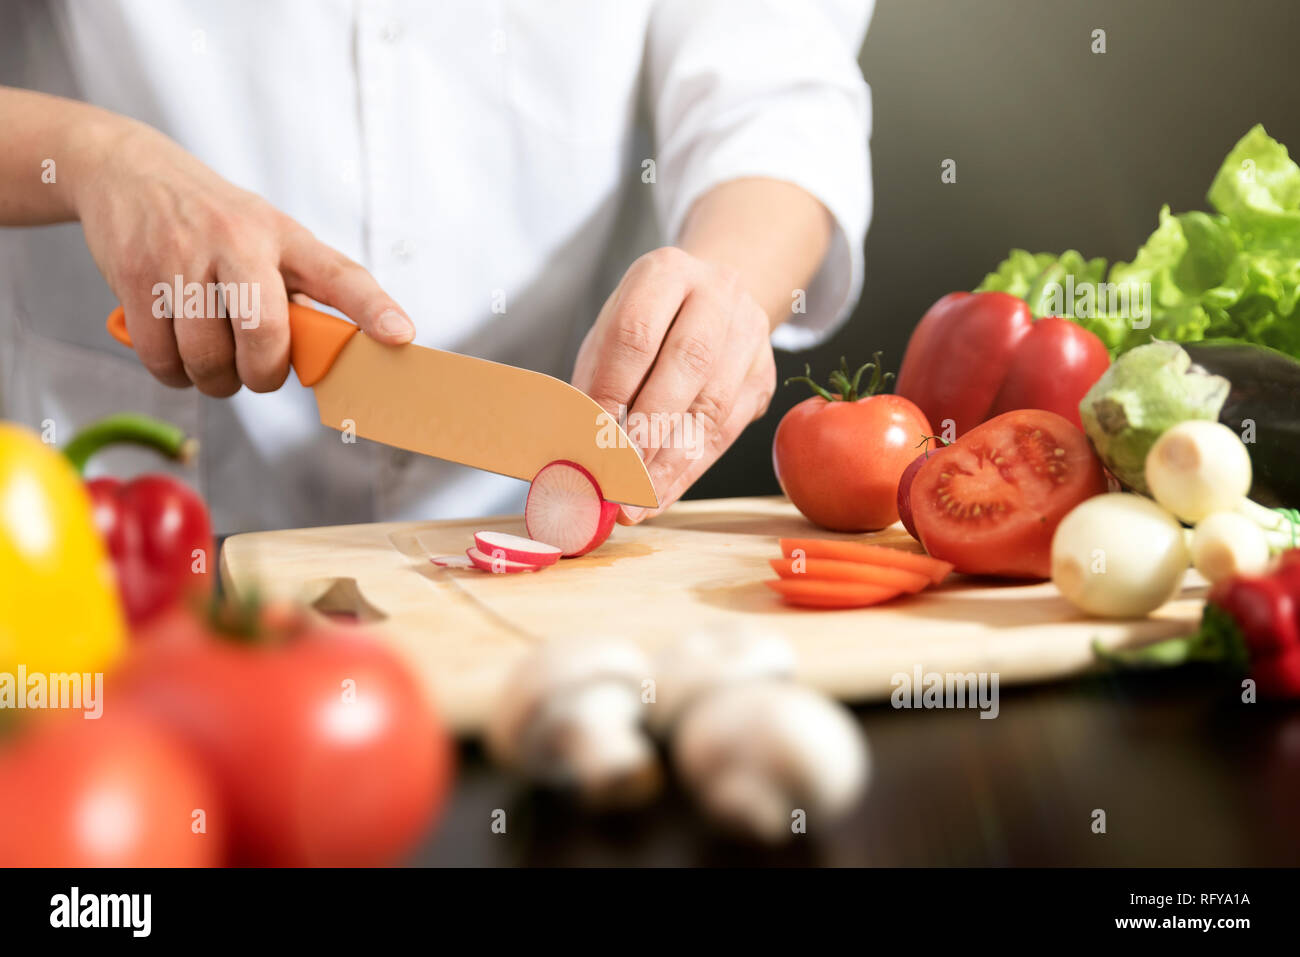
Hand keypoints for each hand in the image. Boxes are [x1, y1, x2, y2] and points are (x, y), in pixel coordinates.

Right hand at [74, 120, 413, 395]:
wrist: (127, 170)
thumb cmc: (213, 221)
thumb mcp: (266, 236)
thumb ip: (298, 291)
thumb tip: (324, 357)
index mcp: (284, 236)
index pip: (339, 274)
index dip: (372, 308)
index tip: (400, 336)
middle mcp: (237, 242)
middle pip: (264, 335)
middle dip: (263, 374)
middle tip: (257, 372)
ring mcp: (183, 259)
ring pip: (208, 358)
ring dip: (214, 378)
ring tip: (213, 357)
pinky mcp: (137, 279)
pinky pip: (163, 360)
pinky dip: (174, 372)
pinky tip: (178, 352)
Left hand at [571, 246, 776, 522]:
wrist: (712, 298)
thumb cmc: (648, 323)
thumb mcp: (610, 335)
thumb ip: (594, 383)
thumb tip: (574, 451)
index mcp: (665, 272)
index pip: (637, 333)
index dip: (612, 389)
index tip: (590, 436)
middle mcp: (716, 294)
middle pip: (686, 364)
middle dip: (648, 428)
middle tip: (617, 474)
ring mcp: (748, 334)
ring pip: (713, 405)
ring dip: (670, 462)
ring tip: (636, 499)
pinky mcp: (764, 375)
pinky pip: (727, 432)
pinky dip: (690, 471)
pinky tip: (660, 495)